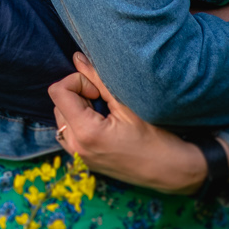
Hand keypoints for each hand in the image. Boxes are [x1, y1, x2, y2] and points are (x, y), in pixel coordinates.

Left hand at [49, 53, 220, 194]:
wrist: (170, 170)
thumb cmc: (155, 137)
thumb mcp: (127, 104)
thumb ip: (98, 79)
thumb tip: (77, 58)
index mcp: (85, 132)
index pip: (58, 91)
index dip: (78, 81)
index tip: (98, 90)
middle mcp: (75, 147)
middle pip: (58, 103)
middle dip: (78, 94)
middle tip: (104, 100)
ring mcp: (77, 156)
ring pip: (62, 117)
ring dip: (78, 108)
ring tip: (105, 113)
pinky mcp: (83, 160)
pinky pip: (69, 132)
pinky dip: (80, 121)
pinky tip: (103, 124)